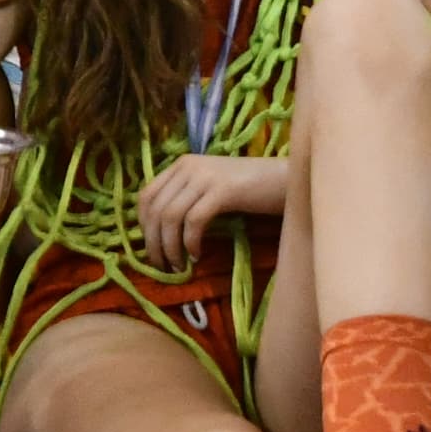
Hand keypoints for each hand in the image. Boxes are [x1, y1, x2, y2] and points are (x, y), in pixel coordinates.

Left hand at [132, 150, 272, 266]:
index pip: (146, 195)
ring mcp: (205, 177)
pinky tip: (197, 256)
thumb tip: (162, 232)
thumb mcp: (212, 187)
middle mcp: (189, 167)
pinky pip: (194, 221)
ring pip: (170, 216)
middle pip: (155, 208)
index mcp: (182, 164)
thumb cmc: (252, 188)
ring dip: (169, 247)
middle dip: (153, 242)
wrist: (288, 178)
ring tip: (178, 266)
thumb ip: (188, 198)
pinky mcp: (222, 190)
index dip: (142, 224)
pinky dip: (190, 242)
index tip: (150, 247)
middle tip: (161, 266)